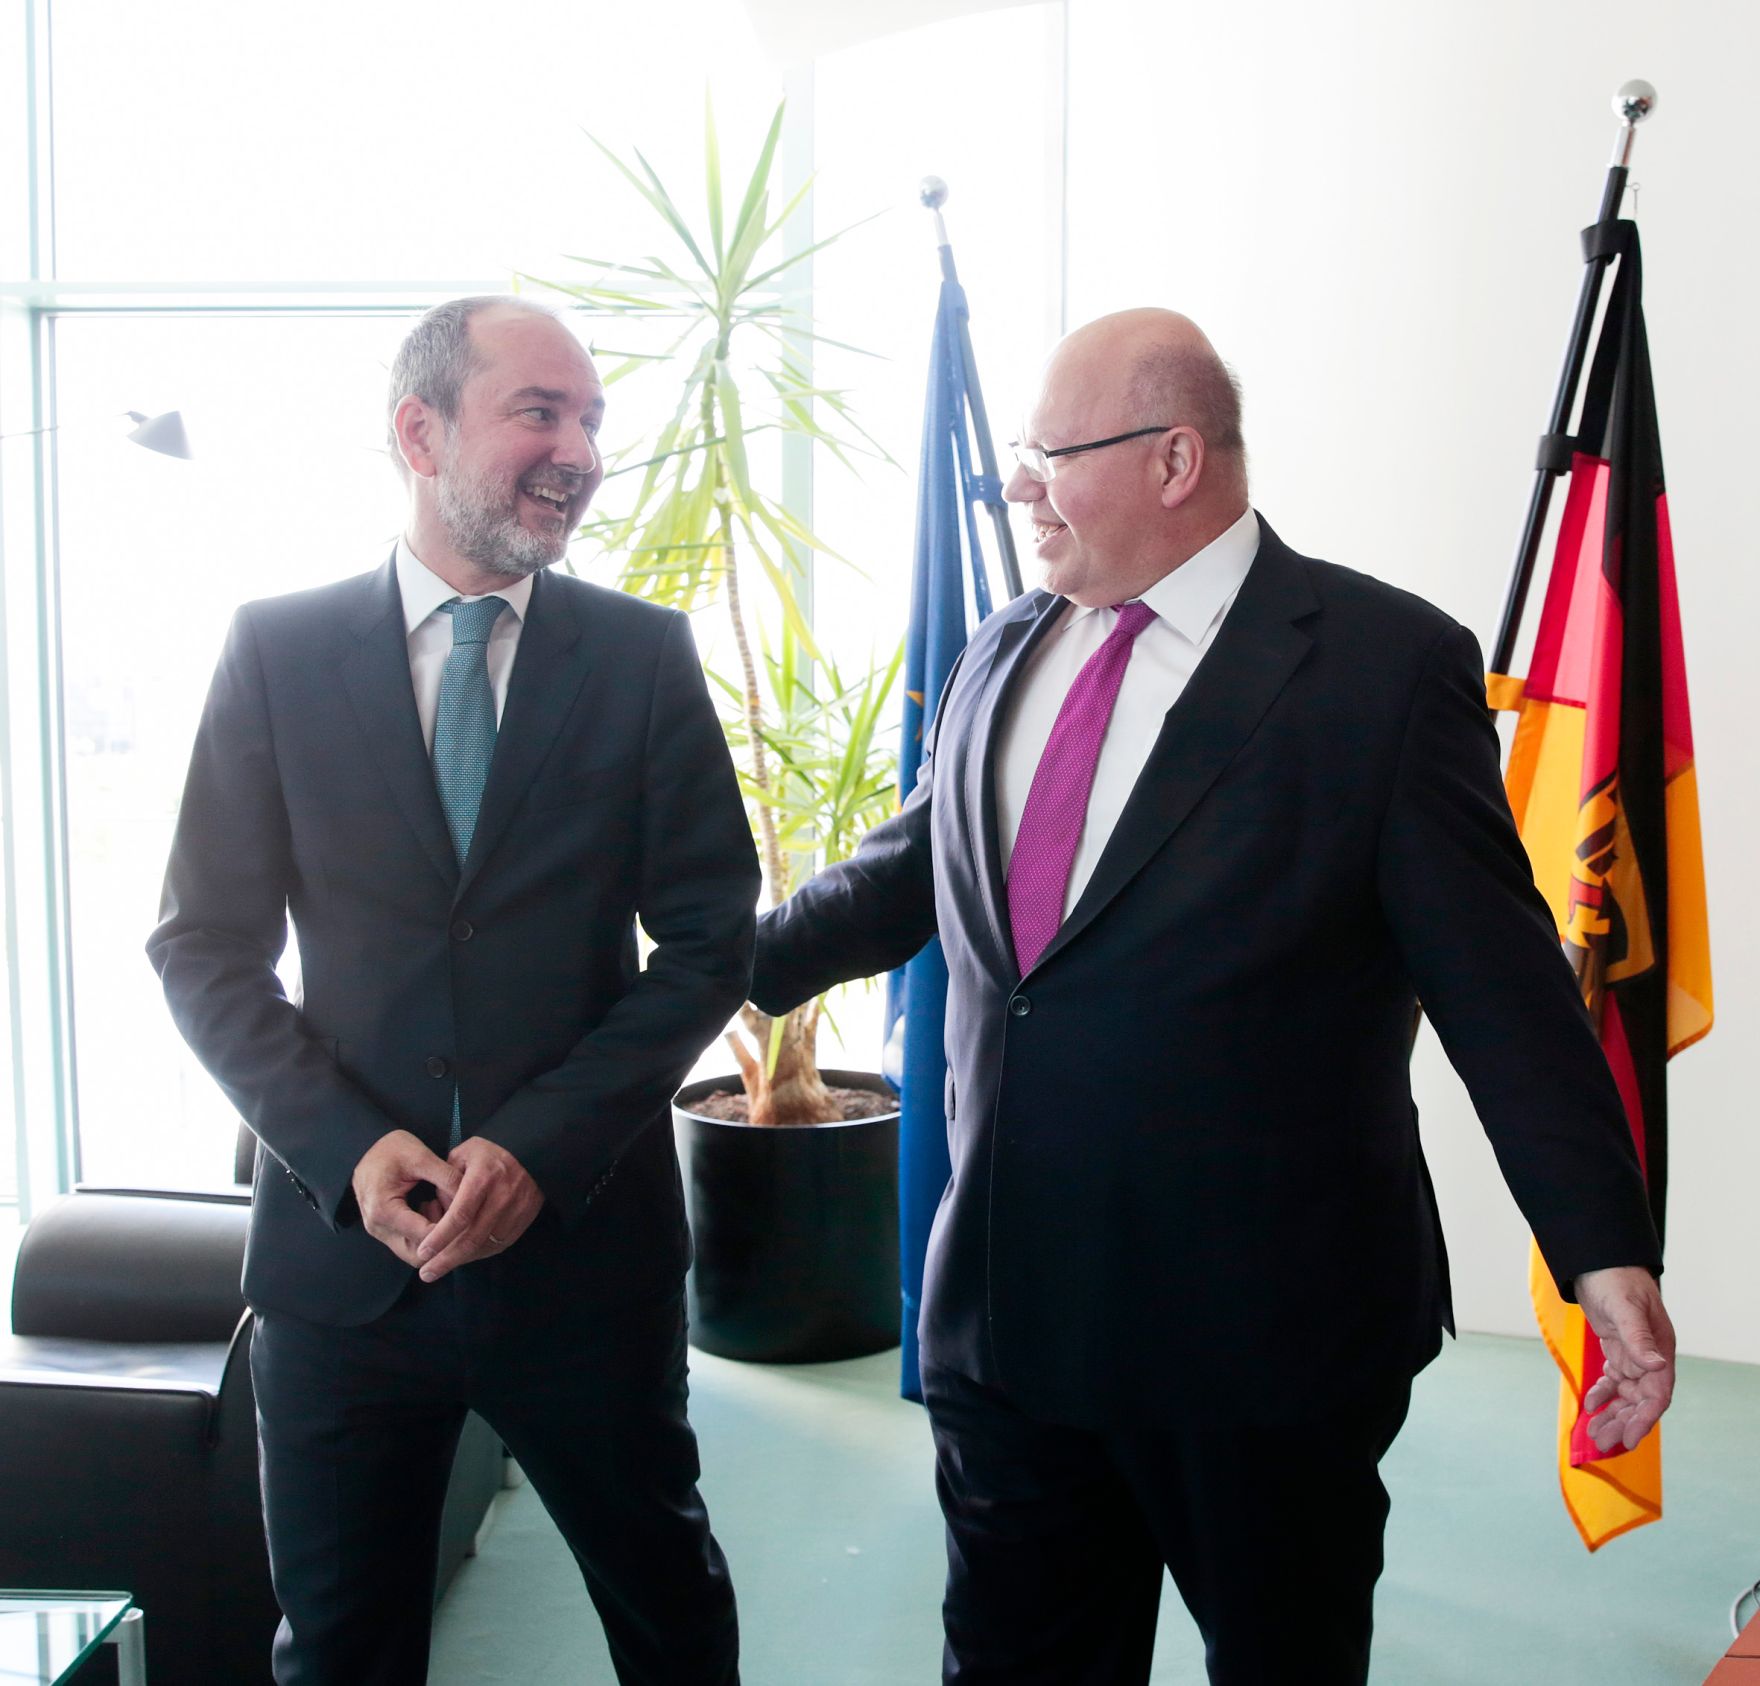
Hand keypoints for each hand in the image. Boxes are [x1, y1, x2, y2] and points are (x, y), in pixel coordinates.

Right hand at [351, 1130, 462, 1267]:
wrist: (363, 1148)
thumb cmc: (390, 1149)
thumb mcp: (421, 1156)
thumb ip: (447, 1178)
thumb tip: (473, 1198)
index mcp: (384, 1210)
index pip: (425, 1236)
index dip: (451, 1231)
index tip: (470, 1217)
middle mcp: (378, 1228)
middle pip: (418, 1255)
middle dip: (444, 1241)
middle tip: (459, 1216)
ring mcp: (380, 1232)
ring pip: (414, 1253)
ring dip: (435, 1238)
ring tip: (445, 1208)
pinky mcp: (385, 1230)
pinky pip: (409, 1243)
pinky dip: (426, 1234)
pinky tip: (436, 1209)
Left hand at [415, 1136, 544, 1282]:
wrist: (533, 1151)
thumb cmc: (490, 1152)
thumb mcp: (463, 1154)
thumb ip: (446, 1181)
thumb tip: (438, 1209)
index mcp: (484, 1178)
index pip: (460, 1216)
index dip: (440, 1237)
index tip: (422, 1253)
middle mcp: (501, 1197)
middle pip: (472, 1238)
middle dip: (446, 1259)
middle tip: (425, 1274)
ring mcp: (515, 1211)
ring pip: (485, 1245)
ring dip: (461, 1260)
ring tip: (438, 1268)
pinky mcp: (523, 1220)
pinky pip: (498, 1244)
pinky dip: (478, 1254)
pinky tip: (462, 1257)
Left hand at [1574, 1265, 1675, 1453]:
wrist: (1598, 1260)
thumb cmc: (1615, 1279)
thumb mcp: (1624, 1307)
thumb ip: (1638, 1337)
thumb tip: (1655, 1366)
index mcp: (1660, 1349)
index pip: (1657, 1394)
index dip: (1645, 1419)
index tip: (1630, 1440)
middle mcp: (1650, 1356)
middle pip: (1640, 1400)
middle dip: (1624, 1422)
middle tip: (1603, 1442)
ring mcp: (1633, 1354)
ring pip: (1626, 1394)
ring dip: (1613, 1414)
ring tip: (1595, 1434)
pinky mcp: (1616, 1349)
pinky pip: (1613, 1380)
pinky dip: (1603, 1394)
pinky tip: (1590, 1406)